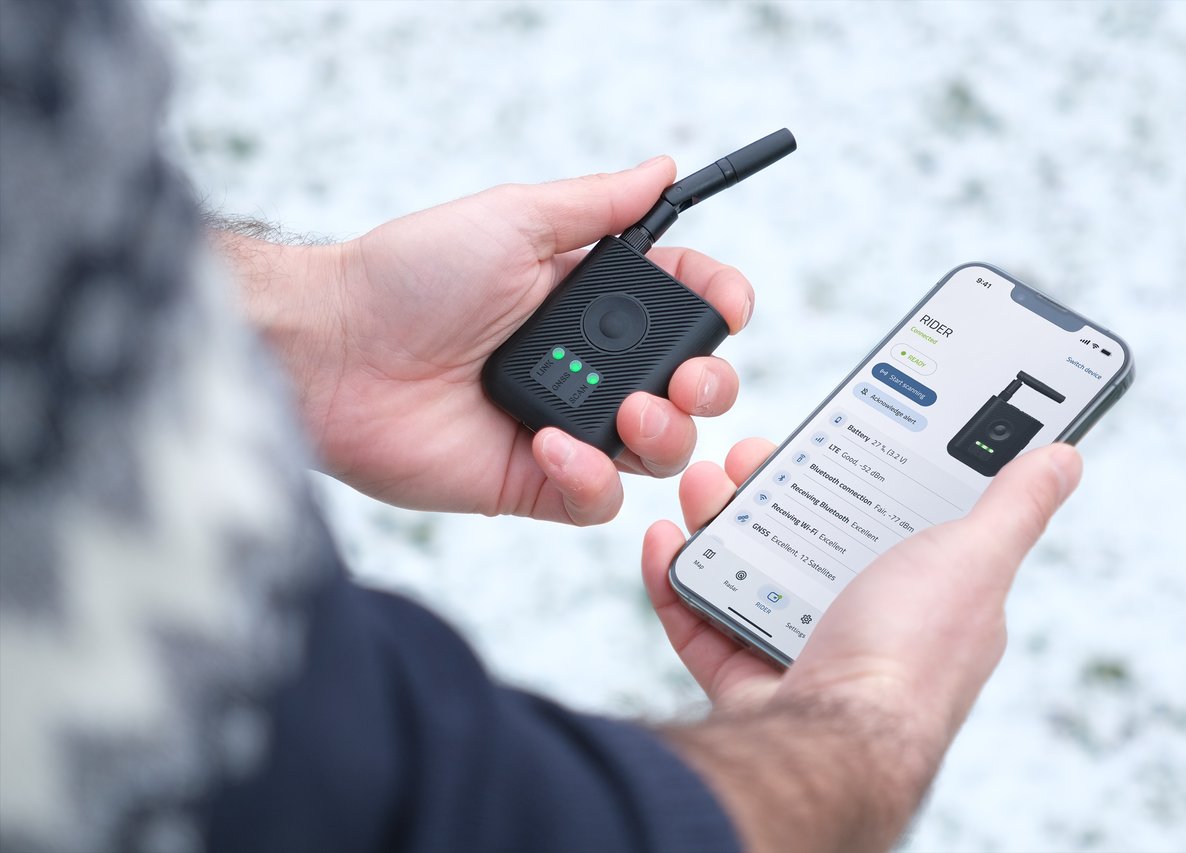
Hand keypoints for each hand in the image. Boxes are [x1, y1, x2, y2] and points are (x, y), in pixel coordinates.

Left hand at [225, 157, 751, 523]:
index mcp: (589, 301)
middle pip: (689, 387)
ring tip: (628, 412)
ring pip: (659, 449)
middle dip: (712, 383)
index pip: (683, 306)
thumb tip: (662, 168)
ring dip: (665, 432)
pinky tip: (551, 446)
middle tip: (689, 378)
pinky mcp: (534, 483)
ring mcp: (566, 426)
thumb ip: (598, 204)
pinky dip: (591, 478)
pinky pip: (598, 501)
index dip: (719, 307)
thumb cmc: (410, 275)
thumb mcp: (514, 220)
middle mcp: (588, 365)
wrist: (334, 352)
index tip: (729, 307)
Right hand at [645, 441, 1081, 851]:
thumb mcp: (974, 557)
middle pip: (808, 541)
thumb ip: (1014, 505)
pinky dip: (678, 580)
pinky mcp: (747, 681)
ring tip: (702, 485)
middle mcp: (863, 625)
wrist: (834, 741)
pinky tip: (668, 543)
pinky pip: (703, 622)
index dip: (851, 470)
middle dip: (768, 489)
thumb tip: (1065, 457)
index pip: (885, 517)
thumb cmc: (911, 656)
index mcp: (921, 595)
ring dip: (718, 523)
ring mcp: (801, 654)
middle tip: (745, 455)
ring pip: (749, 575)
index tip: (819, 429)